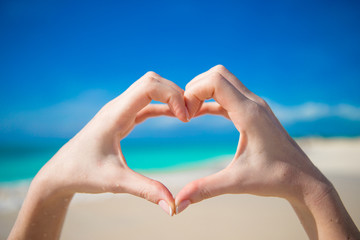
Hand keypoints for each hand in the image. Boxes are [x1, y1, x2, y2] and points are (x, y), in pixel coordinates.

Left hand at [9, 71, 187, 238]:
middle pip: (151, 81)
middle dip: (174, 92)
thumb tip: (172, 206)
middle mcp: (117, 106)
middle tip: (191, 114)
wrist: (61, 173)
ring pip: (150, 89)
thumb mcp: (116, 182)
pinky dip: (164, 106)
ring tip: (187, 115)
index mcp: (115, 114)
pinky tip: (177, 116)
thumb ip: (146, 191)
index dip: (172, 96)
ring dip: (170, 97)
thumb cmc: (83, 174)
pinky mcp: (122, 118)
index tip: (185, 119)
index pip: (148, 86)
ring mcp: (120, 110)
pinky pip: (147, 104)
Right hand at [175, 65, 359, 238]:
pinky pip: (228, 96)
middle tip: (186, 113)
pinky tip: (200, 114)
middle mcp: (253, 103)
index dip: (193, 93)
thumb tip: (178, 203)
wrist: (304, 180)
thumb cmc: (275, 179)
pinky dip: (211, 100)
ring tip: (190, 114)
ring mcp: (255, 106)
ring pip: (224, 81)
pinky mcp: (254, 112)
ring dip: (204, 92)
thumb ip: (204, 189)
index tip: (185, 117)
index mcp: (249, 114)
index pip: (215, 81)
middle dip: (196, 88)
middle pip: (218, 74)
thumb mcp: (236, 183)